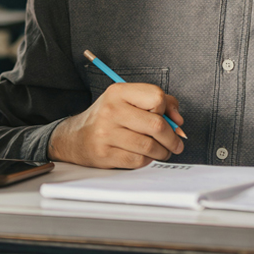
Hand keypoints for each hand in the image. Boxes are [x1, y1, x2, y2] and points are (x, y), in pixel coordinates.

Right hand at [49, 82, 186, 168]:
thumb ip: (156, 103)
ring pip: (150, 146)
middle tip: (175, 143)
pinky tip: (145, 156)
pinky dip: (148, 160)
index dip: (168, 110)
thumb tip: (178, 121)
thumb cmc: (108, 118)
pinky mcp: (106, 154)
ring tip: (162, 151)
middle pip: (156, 124)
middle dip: (172, 137)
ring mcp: (107, 133)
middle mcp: (111, 110)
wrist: (75, 137)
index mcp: (118, 92)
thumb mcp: (127, 100)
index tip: (171, 119)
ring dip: (163, 152)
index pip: (156, 97)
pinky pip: (139, 160)